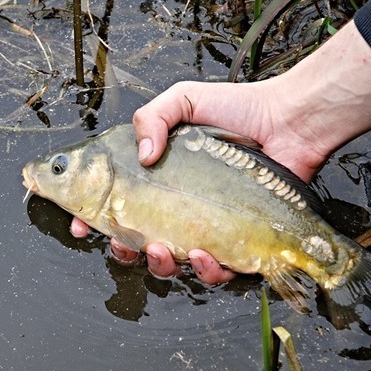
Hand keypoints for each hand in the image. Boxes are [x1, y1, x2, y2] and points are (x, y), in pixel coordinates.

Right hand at [72, 20, 370, 283]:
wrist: (290, 122)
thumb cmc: (239, 109)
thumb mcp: (185, 100)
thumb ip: (152, 117)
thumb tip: (143, 157)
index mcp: (158, 179)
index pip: (115, 205)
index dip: (93, 220)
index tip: (80, 225)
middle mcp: (179, 208)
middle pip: (137, 244)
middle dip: (123, 251)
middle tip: (122, 243)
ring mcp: (206, 227)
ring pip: (172, 264)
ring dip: (159, 265)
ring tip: (161, 251)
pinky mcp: (237, 243)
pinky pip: (216, 271)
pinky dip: (206, 270)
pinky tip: (205, 254)